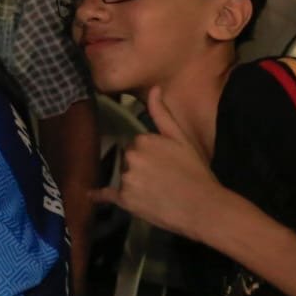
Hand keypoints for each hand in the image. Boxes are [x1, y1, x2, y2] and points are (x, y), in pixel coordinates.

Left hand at [88, 87, 232, 241]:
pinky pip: (107, 195)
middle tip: (162, 180)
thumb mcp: (182, 139)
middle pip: (128, 159)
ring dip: (133, 182)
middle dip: (140, 167)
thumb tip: (154, 88)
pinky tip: (90, 195)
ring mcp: (126, 179)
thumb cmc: (196, 172)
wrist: (205, 208)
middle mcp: (130, 157)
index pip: (136, 144)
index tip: (165, 164)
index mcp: (142, 140)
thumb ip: (163, 114)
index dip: (150, 155)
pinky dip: (98, 195)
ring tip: (155, 193)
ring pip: (122, 176)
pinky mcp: (125, 200)